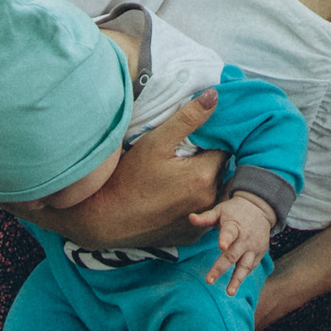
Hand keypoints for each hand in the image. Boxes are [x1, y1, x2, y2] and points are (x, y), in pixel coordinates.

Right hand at [35, 91, 221, 248]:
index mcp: (203, 176)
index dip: (212, 140)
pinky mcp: (192, 235)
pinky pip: (204, 213)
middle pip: (221, 172)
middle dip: (210, 161)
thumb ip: (188, 118)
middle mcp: (209, 201)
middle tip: (185, 155)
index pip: (224, 149)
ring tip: (180, 176)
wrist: (105, 219)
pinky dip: (196, 203)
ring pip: (214, 192)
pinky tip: (175, 196)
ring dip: (205, 182)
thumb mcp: (155, 142)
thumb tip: (215, 96)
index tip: (197, 138)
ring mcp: (202, 222)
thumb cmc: (127, 178)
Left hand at [193, 189, 274, 292]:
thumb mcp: (220, 211)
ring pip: (245, 265)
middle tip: (209, 280)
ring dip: (237, 280)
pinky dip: (242, 277)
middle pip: (233, 255)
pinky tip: (233, 287)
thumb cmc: (234, 211)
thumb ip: (206, 217)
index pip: (230, 232)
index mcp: (234, 225)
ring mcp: (253, 248)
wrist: (260, 209)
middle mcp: (245, 238)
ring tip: (229, 292)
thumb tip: (190, 218)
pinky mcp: (259, 254)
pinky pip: (250, 267)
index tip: (221, 246)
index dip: (225, 239)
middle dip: (221, 268)